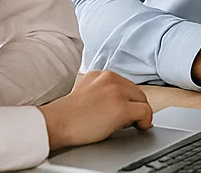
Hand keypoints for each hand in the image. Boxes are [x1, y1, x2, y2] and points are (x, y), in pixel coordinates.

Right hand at [39, 71, 153, 152]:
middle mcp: (110, 78)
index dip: (127, 99)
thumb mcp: (85, 91)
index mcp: (101, 74)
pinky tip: (141, 126)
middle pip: (135, 91)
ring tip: (130, 123)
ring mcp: (117, 92)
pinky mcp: (121, 108)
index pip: (125, 84)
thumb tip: (120, 102)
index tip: (128, 108)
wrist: (55, 124)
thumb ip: (102, 91)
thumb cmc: (66, 115)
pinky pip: (145, 112)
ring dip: (139, 112)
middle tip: (130, 120)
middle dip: (134, 105)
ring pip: (142, 100)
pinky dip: (145, 120)